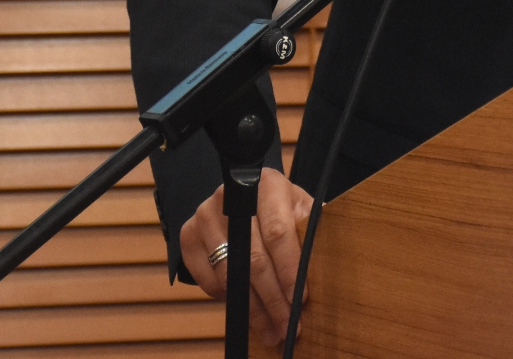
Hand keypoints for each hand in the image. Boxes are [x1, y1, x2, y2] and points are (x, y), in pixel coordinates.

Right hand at [179, 172, 314, 348]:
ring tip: (271, 329)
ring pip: (231, 274)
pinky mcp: (188, 235)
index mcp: (266, 184)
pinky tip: (247, 309)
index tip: (300, 298)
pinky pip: (208, 279)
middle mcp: (230, 196)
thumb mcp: (299, 211)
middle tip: (287, 325)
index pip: (278, 233)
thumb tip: (324, 265)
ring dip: (253, 308)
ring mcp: (205, 215)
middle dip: (273, 298)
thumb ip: (310, 232)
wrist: (242, 200)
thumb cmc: (279, 209)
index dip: (289, 269)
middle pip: (254, 258)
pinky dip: (229, 298)